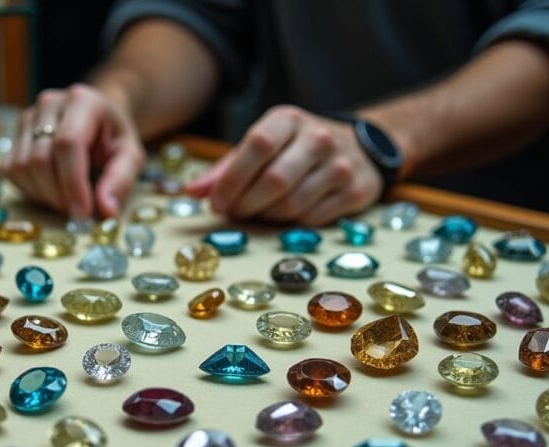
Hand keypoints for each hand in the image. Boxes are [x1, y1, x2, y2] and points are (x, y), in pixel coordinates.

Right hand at [0, 83, 145, 217]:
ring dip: (43, 195)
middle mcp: (49, 104)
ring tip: (67, 199)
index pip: (67, 143)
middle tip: (77, 211)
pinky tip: (50, 190)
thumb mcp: (131, 155)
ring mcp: (27, 118)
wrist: (97, 118)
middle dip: (58, 194)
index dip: (72, 183)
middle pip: (40, 159)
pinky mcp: (14, 136)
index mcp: (82, 101)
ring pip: (21, 167)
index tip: (81, 212)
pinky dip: (28, 189)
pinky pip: (10, 171)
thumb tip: (106, 211)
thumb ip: (121, 180)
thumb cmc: (114, 138)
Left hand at [185, 106, 382, 224]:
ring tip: (258, 214)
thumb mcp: (261, 146)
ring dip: (267, 217)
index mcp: (289, 119)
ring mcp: (341, 165)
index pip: (257, 145)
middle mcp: (318, 138)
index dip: (233, 178)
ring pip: (293, 204)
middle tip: (235, 213)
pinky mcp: (356, 191)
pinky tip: (285, 218)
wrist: (358, 149)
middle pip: (275, 180)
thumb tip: (190, 192)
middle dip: (247, 204)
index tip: (217, 202)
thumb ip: (225, 169)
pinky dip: (292, 225)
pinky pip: (313, 219)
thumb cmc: (294, 149)